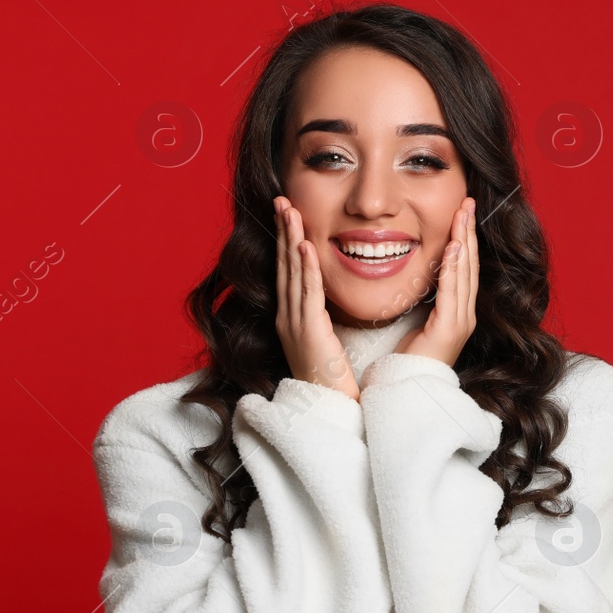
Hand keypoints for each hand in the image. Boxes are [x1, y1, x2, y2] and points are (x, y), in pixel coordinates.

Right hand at [273, 196, 360, 400]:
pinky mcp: (308, 332)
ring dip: (290, 239)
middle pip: (284, 266)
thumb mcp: (325, 342)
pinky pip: (306, 294)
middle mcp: (288, 317)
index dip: (287, 240)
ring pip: (292, 274)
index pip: (289, 272)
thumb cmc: (331, 381)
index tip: (289, 214)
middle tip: (282, 200)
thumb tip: (329, 299)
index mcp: (292, 318)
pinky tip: (303, 246)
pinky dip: (304, 268)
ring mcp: (294, 324)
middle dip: (283, 231)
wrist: (329, 411)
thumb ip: (323, 318)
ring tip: (290, 211)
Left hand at [396, 197, 476, 367]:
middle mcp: (466, 315)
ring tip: (463, 216)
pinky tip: (453, 249)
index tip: (463, 213)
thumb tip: (422, 278)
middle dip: (469, 232)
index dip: (466, 239)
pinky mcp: (450, 329)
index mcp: (459, 312)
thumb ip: (426, 301)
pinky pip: (452, 292)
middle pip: (470, 265)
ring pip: (464, 273)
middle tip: (468, 203)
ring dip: (464, 242)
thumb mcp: (419, 323)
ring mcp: (461, 322)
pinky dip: (453, 269)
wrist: (411, 390)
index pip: (465, 268)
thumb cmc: (410, 361)